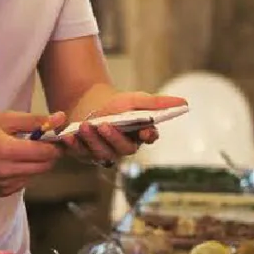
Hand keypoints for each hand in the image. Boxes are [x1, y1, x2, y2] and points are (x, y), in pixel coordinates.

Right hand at [0, 112, 67, 196]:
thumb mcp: (6, 119)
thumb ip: (35, 120)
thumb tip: (62, 118)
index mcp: (7, 150)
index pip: (46, 152)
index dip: (56, 145)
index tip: (56, 138)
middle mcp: (7, 171)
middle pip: (45, 166)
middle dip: (50, 155)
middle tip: (43, 144)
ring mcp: (4, 185)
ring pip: (36, 175)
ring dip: (37, 164)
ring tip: (24, 152)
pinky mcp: (2, 192)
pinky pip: (25, 182)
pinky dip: (26, 173)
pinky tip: (14, 163)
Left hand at [60, 92, 186, 165]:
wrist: (86, 103)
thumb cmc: (115, 104)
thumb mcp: (136, 100)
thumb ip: (157, 103)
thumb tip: (185, 103)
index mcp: (139, 135)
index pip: (148, 138)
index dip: (147, 135)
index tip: (146, 130)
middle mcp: (123, 147)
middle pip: (123, 148)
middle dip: (114, 138)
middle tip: (105, 125)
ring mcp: (104, 153)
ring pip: (101, 153)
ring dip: (93, 141)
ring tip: (85, 126)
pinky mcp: (85, 154)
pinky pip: (80, 153)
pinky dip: (74, 145)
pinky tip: (68, 136)